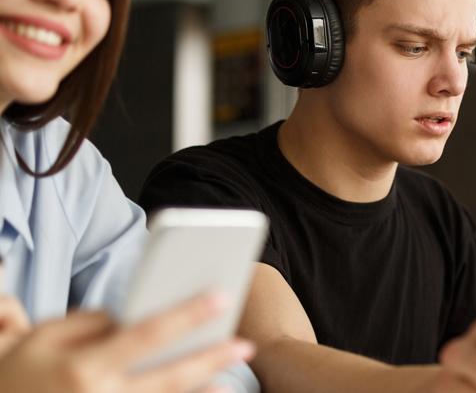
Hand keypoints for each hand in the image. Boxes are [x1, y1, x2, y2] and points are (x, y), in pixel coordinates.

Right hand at [0, 293, 253, 392]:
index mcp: (84, 367)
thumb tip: (135, 314)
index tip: (220, 296)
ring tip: (232, 370)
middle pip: (168, 377)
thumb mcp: (46, 336)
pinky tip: (208, 392)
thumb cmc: (22, 368)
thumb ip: (94, 321)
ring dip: (201, 387)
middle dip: (210, 358)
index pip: (147, 335)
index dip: (186, 314)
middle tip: (247, 343)